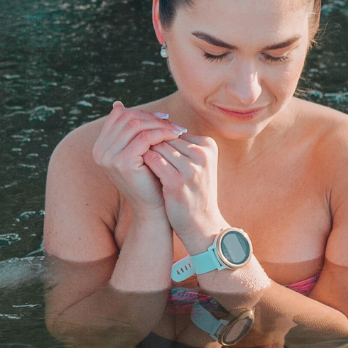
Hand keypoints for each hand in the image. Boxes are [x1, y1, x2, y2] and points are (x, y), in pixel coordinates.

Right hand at [91, 102, 184, 214]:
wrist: (152, 207)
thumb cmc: (149, 178)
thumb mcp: (136, 151)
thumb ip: (129, 130)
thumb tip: (117, 104)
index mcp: (100, 146)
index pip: (119, 116)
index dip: (142, 113)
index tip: (162, 118)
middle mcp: (100, 151)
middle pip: (127, 117)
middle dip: (152, 117)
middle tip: (172, 122)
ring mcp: (108, 157)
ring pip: (136, 125)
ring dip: (160, 124)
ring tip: (177, 129)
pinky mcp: (122, 162)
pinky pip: (144, 138)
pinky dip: (161, 133)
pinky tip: (175, 136)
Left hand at [147, 132, 223, 249]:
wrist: (201, 223)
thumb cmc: (194, 191)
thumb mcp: (196, 164)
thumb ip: (181, 146)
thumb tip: (153, 124)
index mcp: (209, 145)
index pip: (175, 132)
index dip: (161, 140)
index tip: (153, 150)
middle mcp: (202, 154)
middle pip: (166, 138)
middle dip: (152, 145)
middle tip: (140, 152)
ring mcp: (190, 168)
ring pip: (158, 147)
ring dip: (146, 152)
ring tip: (139, 160)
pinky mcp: (177, 181)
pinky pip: (153, 161)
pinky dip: (144, 162)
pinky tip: (139, 167)